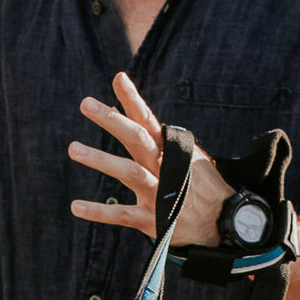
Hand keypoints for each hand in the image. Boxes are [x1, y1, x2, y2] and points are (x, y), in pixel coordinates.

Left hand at [69, 69, 227, 250]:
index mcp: (170, 151)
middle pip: (138, 139)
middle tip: (86, 103)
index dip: (133, 100)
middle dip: (113, 120)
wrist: (225, 222)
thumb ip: (152, 137)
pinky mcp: (155, 220)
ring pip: (130, 173)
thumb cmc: (196, 184)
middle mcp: (165, 167)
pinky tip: (75, 206)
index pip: (149, 120)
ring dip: (102, 160)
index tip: (118, 78)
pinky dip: (99, 211)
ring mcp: (161, 193)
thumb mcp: (182, 157)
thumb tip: (121, 110)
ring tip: (74, 149)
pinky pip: (123, 215)